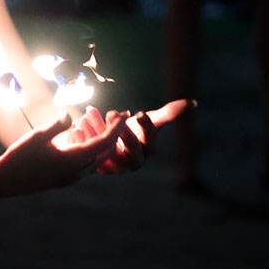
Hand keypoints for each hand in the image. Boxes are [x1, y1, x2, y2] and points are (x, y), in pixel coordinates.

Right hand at [0, 112, 126, 195]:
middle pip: (104, 153)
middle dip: (112, 134)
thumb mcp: (39, 135)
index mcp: (74, 160)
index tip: (123, 115)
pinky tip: (77, 137)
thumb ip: (59, 125)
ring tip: (93, 124)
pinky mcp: (63, 179)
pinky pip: (83, 164)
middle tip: (115, 117)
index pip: (103, 143)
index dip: (115, 128)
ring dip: (98, 142)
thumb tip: (72, 117)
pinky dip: (87, 150)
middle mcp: (77, 172)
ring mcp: (70, 178)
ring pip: (94, 159)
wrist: (6, 180)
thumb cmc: (21, 156)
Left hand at [68, 99, 194, 174]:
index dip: (145, 129)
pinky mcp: (94, 165)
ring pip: (105, 152)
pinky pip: (86, 154)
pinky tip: (75, 123)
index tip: (138, 112)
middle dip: (121, 131)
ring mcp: (112, 166)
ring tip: (90, 113)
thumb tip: (193, 102)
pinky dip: (81, 139)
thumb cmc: (132, 129)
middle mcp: (130, 163)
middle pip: (128, 152)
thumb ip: (168, 113)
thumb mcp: (148, 120)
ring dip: (97, 132)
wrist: (109, 141)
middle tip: (113, 113)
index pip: (149, 144)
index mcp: (145, 152)